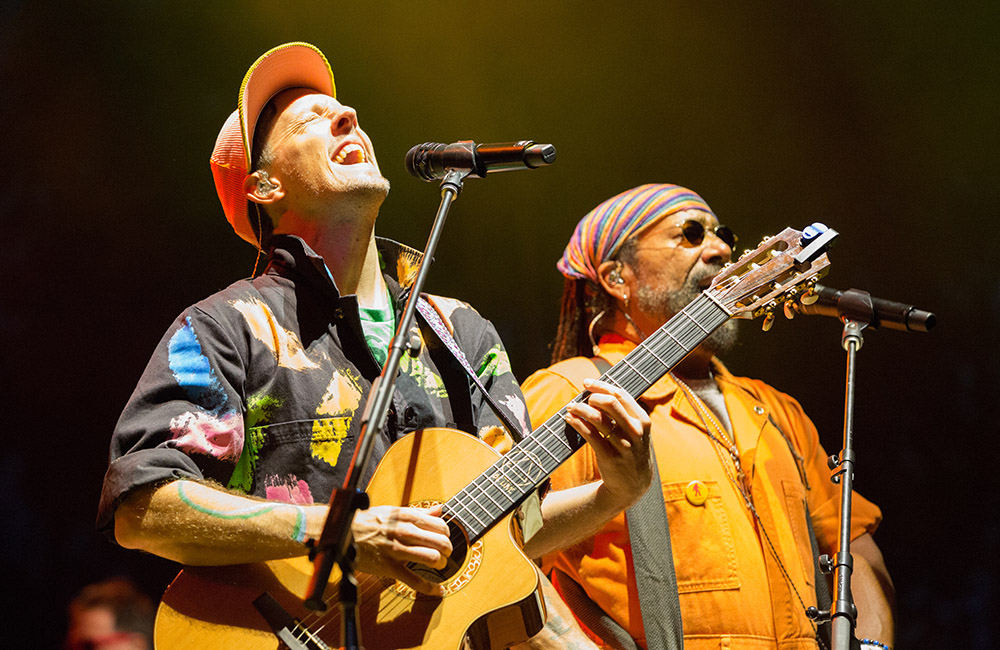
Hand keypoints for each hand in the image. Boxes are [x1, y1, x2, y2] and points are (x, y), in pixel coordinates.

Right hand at [351, 504, 451, 595]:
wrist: (342, 532)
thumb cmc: (369, 521)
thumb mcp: (393, 511)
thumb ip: (418, 511)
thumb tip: (440, 509)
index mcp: (406, 516)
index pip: (439, 525)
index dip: (447, 534)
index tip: (445, 539)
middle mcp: (403, 531)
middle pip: (440, 542)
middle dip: (448, 550)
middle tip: (445, 554)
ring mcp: (396, 549)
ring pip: (431, 558)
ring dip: (440, 564)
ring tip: (438, 565)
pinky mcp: (388, 567)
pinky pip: (414, 580)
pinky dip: (429, 587)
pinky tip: (437, 590)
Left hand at [564, 378, 652, 510]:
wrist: (633, 486)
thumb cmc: (631, 452)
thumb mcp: (637, 432)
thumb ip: (624, 413)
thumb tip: (598, 391)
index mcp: (643, 420)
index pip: (621, 395)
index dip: (601, 385)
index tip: (586, 383)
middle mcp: (635, 431)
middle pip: (610, 403)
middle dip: (592, 396)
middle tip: (581, 398)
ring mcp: (623, 445)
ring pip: (597, 418)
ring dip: (580, 409)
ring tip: (571, 407)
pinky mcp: (609, 457)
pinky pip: (589, 435)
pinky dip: (577, 423)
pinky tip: (570, 419)